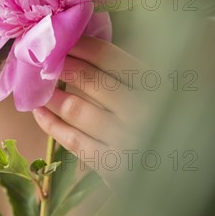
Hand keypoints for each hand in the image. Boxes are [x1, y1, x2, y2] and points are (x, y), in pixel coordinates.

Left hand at [32, 36, 148, 184]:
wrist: (176, 175)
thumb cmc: (162, 125)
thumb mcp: (160, 92)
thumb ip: (130, 74)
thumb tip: (85, 46)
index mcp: (155, 85)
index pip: (109, 57)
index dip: (80, 46)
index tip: (61, 40)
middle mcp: (142, 110)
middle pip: (90, 80)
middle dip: (61, 66)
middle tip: (42, 60)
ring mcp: (126, 139)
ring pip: (77, 110)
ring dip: (52, 95)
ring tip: (37, 86)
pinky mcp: (113, 166)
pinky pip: (73, 141)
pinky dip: (51, 125)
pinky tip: (40, 113)